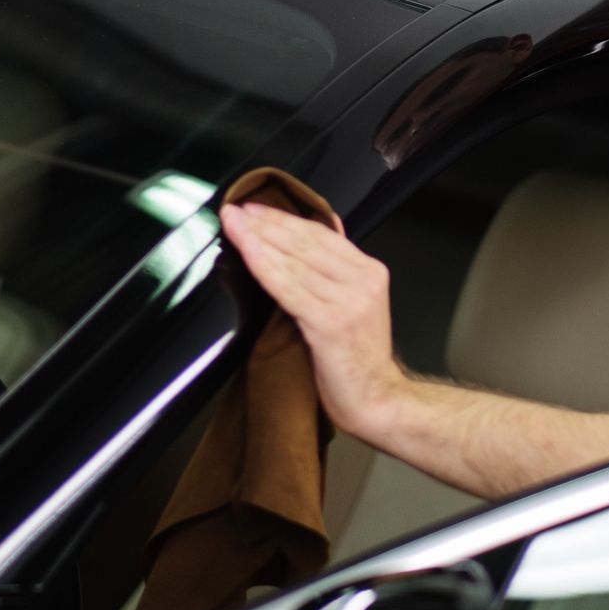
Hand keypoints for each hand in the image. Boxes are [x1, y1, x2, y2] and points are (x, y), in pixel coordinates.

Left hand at [219, 202, 405, 439]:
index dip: (284, 219)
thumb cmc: (358, 358)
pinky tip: (245, 251)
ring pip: (294, 261)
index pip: (321, 234)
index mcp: (369, 271)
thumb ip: (339, 268)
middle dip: (266, 223)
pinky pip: (288, 287)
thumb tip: (327, 227)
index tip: (254, 209)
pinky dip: (263, 266)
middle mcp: (362, 280)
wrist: (376, 400)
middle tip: (235, 210)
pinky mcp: (329, 322)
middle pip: (305, 242)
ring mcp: (348, 301)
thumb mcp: (357, 303)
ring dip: (258, 239)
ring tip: (232, 224)